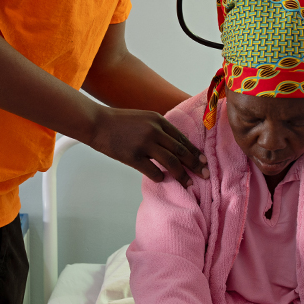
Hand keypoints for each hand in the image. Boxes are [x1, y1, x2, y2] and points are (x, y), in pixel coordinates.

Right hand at [89, 107, 208, 186]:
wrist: (97, 123)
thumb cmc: (119, 122)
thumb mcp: (144, 118)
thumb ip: (159, 129)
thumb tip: (174, 146)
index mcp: (158, 120)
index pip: (182, 138)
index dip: (195, 152)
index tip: (204, 162)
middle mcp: (154, 131)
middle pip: (181, 150)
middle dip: (195, 164)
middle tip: (206, 175)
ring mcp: (144, 144)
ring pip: (171, 161)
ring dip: (182, 175)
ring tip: (189, 184)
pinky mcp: (133, 156)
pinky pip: (152, 170)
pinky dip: (160, 177)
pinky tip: (162, 180)